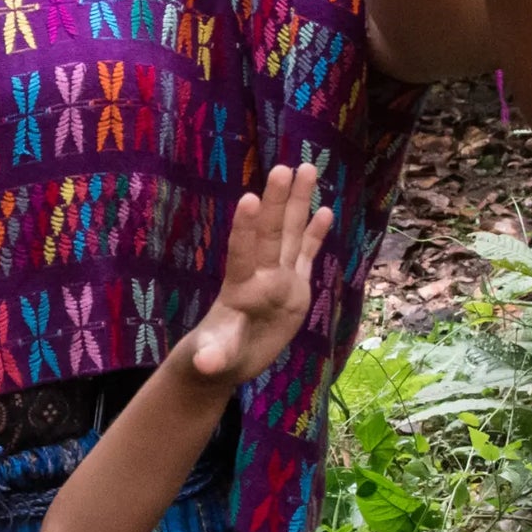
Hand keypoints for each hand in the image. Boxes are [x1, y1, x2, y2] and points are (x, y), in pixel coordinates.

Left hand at [178, 163, 334, 387]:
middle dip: (278, 202)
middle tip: (282, 168)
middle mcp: (262, 275)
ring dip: (298, 202)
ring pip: (291, 233)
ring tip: (307, 167)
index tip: (250, 199)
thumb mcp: (215, 359)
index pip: (243, 254)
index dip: (246, 229)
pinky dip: (315, 234)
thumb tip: (205, 364)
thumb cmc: (216, 356)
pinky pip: (307, 254)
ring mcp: (280, 277)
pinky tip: (325, 209)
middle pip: (272, 234)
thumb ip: (213, 357)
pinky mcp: (295, 286)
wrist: (227, 358)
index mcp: (241, 289)